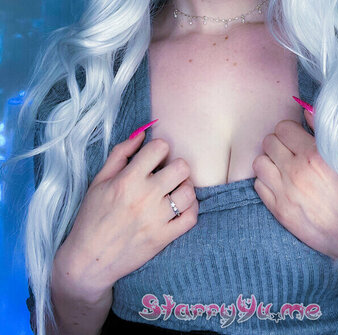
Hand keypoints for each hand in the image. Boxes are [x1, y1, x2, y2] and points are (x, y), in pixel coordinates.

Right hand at [54, 129, 197, 299]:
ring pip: (189, 191)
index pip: (160, 148)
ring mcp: (157, 219)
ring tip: (173, 191)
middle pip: (181, 167)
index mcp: (128, 180)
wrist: (88, 261)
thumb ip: (120, 153)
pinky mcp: (164, 238)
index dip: (159, 148)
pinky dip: (190, 209)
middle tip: (166, 174)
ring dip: (183, 188)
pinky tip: (179, 207)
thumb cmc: (92, 217)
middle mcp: (145, 197)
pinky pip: (191, 217)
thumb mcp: (99, 181)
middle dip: (175, 166)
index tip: (154, 157)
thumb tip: (142, 134)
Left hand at [252, 108, 337, 260]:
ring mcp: (285, 193)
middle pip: (268, 142)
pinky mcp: (279, 212)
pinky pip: (258, 186)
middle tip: (293, 153)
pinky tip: (283, 185)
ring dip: (270, 162)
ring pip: (259, 162)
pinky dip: (267, 182)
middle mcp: (296, 173)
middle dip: (280, 144)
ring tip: (285, 168)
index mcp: (315, 156)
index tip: (299, 138)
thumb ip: (327, 131)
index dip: (291, 131)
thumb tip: (307, 111)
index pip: (283, 127)